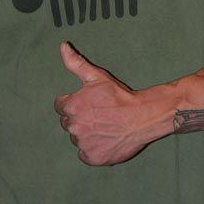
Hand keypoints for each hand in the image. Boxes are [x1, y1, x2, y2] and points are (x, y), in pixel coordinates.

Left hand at [54, 42, 149, 165]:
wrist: (142, 117)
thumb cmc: (119, 96)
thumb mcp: (97, 76)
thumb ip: (75, 63)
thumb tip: (62, 46)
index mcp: (71, 106)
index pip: (60, 106)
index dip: (74, 103)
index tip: (88, 104)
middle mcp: (73, 126)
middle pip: (68, 123)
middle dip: (79, 118)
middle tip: (99, 115)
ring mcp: (82, 144)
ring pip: (77, 138)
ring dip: (86, 134)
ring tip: (104, 127)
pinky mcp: (92, 158)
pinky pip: (84, 154)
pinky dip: (92, 149)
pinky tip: (105, 140)